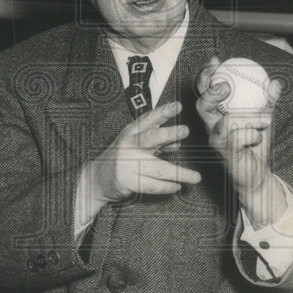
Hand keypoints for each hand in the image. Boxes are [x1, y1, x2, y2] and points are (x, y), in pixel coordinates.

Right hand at [85, 101, 201, 205]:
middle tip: (185, 130)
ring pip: (158, 168)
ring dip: (179, 173)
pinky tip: (177, 186)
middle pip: (150, 138)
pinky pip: (152, 185)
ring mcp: (127, 164)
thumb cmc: (123, 158)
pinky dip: (167, 187)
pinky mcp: (128, 181)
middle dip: (169, 133)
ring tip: (195, 177)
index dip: (163, 112)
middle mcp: (129, 145)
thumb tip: (179, 143)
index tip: (177, 106)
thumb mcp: (136, 144)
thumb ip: (157, 142)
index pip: (148, 119)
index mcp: (131, 132)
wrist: (97, 179)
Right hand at [195, 56, 283, 221]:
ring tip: (264, 118)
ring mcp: (217, 141)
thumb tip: (276, 83)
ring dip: (246, 117)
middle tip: (226, 86)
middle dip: (210, 92)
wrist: (258, 174)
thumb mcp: (264, 119)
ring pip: (224, 123)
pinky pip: (236, 139)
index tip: (215, 61)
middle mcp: (213, 126)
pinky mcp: (225, 154)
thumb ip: (268, 101)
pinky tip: (259, 136)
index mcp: (217, 114)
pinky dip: (251, 134)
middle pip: (201, 105)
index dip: (206, 75)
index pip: (205, 91)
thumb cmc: (256, 145)